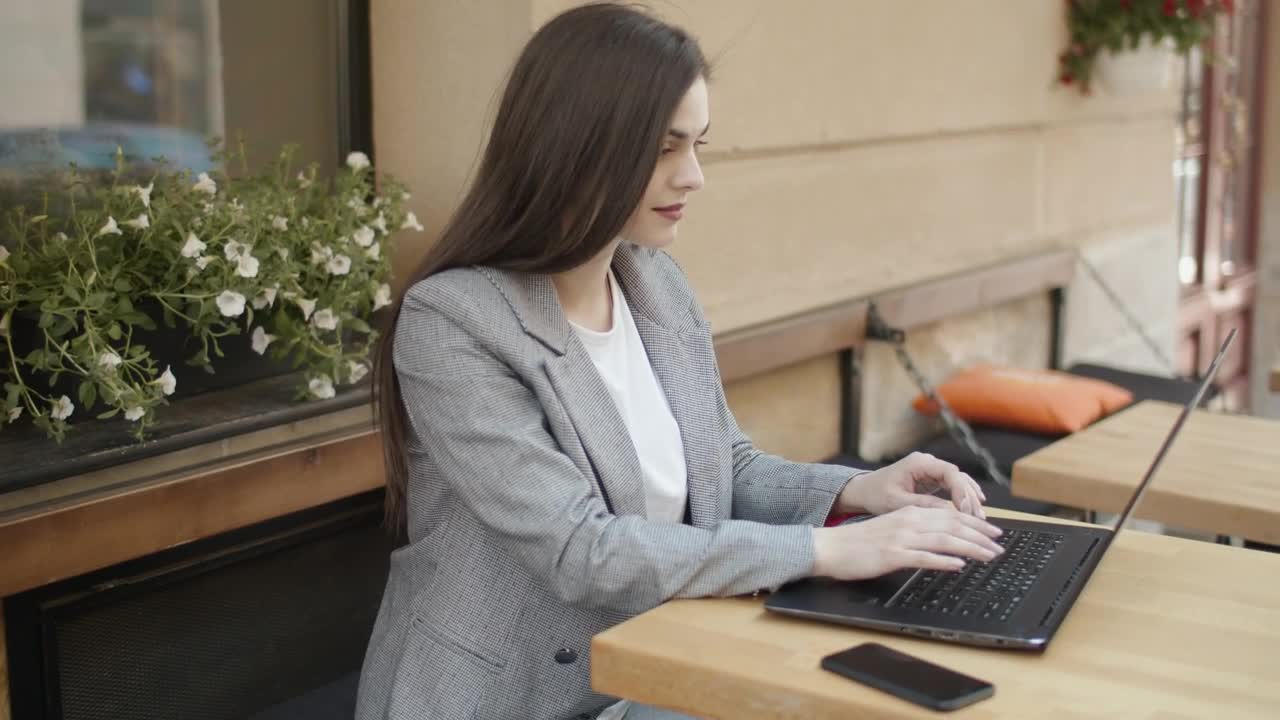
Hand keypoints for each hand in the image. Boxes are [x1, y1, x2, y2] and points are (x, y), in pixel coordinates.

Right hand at [811, 505, 1003, 580]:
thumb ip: (915, 533)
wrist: (829, 547)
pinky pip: (923, 557)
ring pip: (944, 540)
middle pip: (952, 525)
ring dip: (971, 547)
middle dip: (980, 535)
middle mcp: (908, 522)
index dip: (974, 523)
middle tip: (1000, 544)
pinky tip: (958, 566)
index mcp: (908, 514)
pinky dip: (943, 561)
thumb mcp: (890, 530)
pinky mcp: (892, 555)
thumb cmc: (857, 543)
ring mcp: (900, 538)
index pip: (949, 515)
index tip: (992, 532)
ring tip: (989, 555)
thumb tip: (941, 542)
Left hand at [838, 452, 987, 518]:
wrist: (863, 491)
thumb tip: (949, 513)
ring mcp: (930, 470)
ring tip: (979, 518)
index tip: (967, 509)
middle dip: (969, 497)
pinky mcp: (931, 479)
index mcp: (918, 463)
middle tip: (978, 518)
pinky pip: (953, 486)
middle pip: (958, 477)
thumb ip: (923, 505)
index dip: (962, 490)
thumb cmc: (875, 494)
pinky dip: (962, 498)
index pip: (949, 472)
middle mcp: (927, 463)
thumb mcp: (897, 503)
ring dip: (969, 498)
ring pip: (958, 481)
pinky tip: (974, 509)